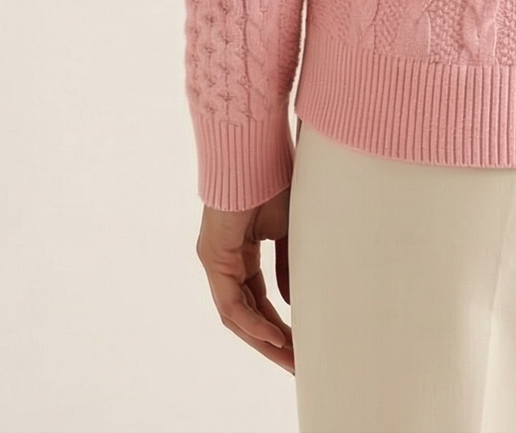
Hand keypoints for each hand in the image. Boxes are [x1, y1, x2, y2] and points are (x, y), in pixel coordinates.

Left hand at [196, 187, 294, 373]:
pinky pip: (232, 303)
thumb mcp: (289, 230)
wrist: (256, 150)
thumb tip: (291, 302)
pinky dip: (253, 323)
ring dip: (263, 340)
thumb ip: (288, 266)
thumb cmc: (275, 178)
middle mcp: (225, 261)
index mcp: (243, 253)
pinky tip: (276, 335)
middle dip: (273, 341)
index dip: (280, 324)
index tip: (302, 344)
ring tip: (290, 359)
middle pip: (247, 315)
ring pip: (237, 316)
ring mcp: (217, 261)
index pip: (259, 300)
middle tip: (297, 364)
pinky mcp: (213, 258)